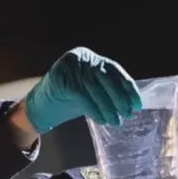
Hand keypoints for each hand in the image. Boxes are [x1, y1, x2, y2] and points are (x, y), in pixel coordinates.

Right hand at [17, 47, 142, 134]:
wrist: (40, 107)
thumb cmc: (70, 100)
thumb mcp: (91, 91)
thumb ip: (108, 90)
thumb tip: (133, 102)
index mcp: (91, 57)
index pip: (114, 70)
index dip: (128, 87)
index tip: (137, 103)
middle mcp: (81, 57)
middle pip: (106, 78)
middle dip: (120, 98)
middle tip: (128, 114)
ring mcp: (69, 66)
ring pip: (95, 88)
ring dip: (108, 107)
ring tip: (115, 121)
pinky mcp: (61, 78)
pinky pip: (83, 96)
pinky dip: (95, 110)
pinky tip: (102, 120)